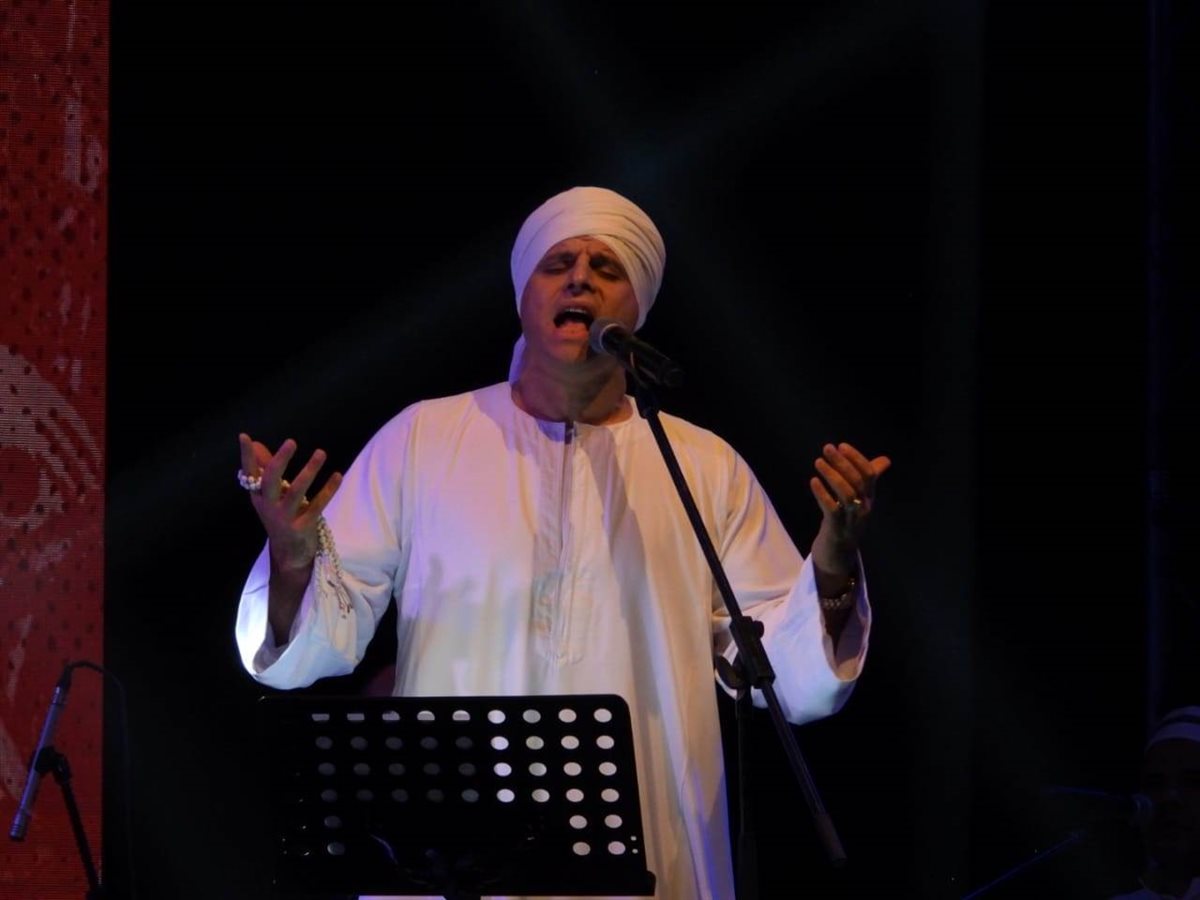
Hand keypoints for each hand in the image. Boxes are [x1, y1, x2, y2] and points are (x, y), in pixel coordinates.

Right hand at [238, 433, 341, 574]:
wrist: (289, 555)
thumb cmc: (281, 517)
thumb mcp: (271, 495)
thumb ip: (266, 470)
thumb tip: (257, 443)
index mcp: (259, 496)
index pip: (250, 473)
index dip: (247, 456)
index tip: (244, 437)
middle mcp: (269, 506)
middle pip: (271, 480)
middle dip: (280, 460)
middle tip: (291, 441)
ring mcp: (285, 518)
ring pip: (296, 492)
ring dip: (309, 471)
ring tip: (320, 453)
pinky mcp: (302, 527)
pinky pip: (317, 505)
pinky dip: (328, 490)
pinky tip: (337, 475)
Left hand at [809, 442, 890, 573]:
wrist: (840, 554)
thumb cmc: (848, 520)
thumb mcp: (860, 499)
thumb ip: (870, 479)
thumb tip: (885, 460)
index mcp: (870, 497)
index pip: (869, 474)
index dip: (856, 458)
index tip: (841, 445)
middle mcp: (864, 507)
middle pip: (857, 481)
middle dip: (843, 462)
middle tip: (827, 448)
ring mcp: (852, 518)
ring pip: (846, 493)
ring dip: (832, 475)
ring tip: (818, 462)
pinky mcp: (837, 528)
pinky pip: (832, 509)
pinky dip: (822, 493)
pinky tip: (814, 481)